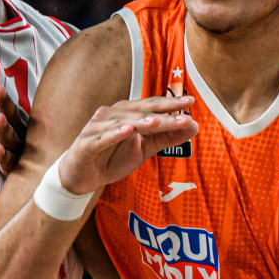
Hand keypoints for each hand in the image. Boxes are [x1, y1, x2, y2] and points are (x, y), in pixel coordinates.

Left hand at [0, 84, 27, 176]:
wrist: (38, 167)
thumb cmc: (11, 145)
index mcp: (13, 117)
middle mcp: (20, 129)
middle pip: (12, 114)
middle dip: (4, 102)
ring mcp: (21, 147)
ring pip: (12, 137)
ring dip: (5, 128)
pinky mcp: (20, 165)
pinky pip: (13, 161)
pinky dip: (5, 156)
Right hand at [56, 97, 197, 193]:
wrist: (83, 177)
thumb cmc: (113, 157)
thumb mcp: (144, 149)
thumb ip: (167, 137)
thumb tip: (194, 125)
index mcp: (127, 113)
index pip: (152, 106)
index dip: (171, 103)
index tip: (192, 101)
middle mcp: (112, 114)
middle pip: (141, 112)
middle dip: (162, 113)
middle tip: (183, 114)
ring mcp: (98, 127)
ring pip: (123, 123)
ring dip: (141, 121)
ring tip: (158, 122)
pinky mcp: (86, 143)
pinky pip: (103, 138)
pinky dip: (114, 134)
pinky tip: (128, 131)